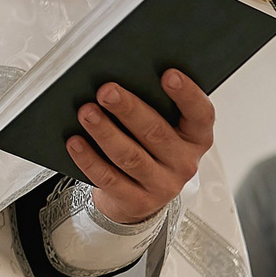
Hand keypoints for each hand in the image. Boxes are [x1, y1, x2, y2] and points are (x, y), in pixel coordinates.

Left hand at [66, 68, 214, 225]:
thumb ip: (154, 105)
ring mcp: (162, 185)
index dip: (187, 94)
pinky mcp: (137, 202)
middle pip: (156, 133)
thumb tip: (121, 80)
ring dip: (105, 132)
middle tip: (106, 91)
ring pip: (130, 156)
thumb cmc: (150, 148)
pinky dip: (90, 159)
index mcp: (196, 137)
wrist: (141, 198)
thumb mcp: (164, 127)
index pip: (200, 114)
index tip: (168, 74)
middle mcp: (184, 162)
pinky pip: (109, 179)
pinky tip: (75, 142)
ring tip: (86, 113)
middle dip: (129, 109)